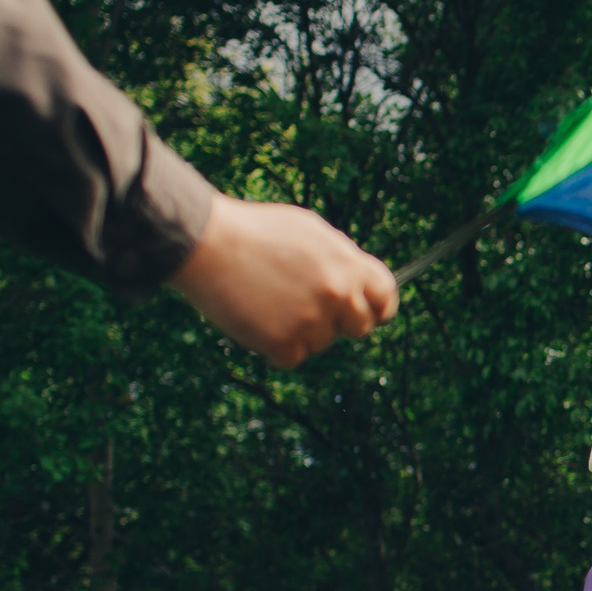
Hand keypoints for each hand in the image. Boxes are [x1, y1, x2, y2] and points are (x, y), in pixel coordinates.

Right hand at [165, 194, 398, 367]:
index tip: (369, 313)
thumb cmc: (254, 232)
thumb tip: (358, 284)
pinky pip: (292, 358)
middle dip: (338, 323)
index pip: (385, 296)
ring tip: (268, 303)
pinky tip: (256, 320)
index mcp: (349, 264)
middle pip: (359, 327)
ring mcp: (313, 320)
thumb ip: (340, 259)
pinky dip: (275, 347)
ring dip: (301, 333)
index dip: (377, 307)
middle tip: (305, 309)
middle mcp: (338, 294)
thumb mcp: (309, 231)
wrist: (206, 243)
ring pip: (321, 343)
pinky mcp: (284, 342)